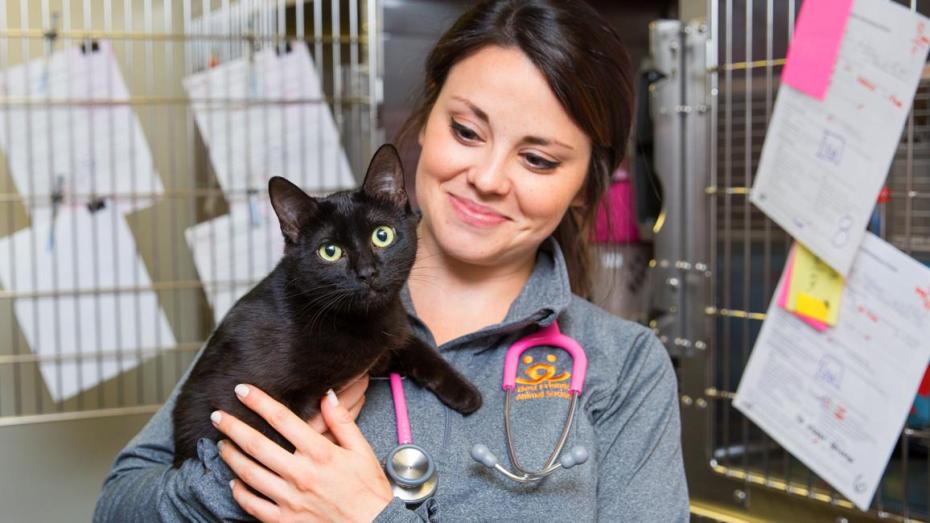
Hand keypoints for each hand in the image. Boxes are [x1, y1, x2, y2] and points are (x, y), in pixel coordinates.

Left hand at [211, 379, 392, 521]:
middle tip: (217, 415)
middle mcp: (300, 474)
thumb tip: (327, 396)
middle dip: (232, 426)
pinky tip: (234, 481)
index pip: (281, 419)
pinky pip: (252, 504)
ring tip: (222, 444)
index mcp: (320, 453)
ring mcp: (290, 498)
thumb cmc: (369, 490)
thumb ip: (342, 421)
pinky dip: (239, 492)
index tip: (242, 390)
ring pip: (249, 473)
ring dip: (231, 456)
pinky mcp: (284, 520)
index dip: (259, 401)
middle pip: (256, 444)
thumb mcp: (362, 450)